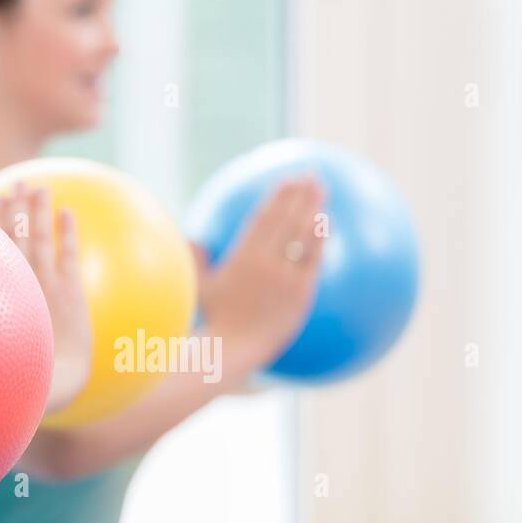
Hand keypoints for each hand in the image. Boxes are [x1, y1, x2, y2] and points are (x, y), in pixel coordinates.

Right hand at [0, 182, 91, 413]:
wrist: (54, 379)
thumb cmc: (18, 371)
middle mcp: (17, 277)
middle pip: (14, 232)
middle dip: (15, 206)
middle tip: (16, 183)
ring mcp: (44, 280)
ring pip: (40, 235)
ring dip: (38, 209)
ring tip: (40, 187)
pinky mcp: (69, 290)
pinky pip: (68, 254)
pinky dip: (69, 231)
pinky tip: (70, 212)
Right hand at [195, 176, 327, 370]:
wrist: (234, 348)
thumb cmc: (212, 318)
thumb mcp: (198, 284)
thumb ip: (196, 258)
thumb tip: (194, 239)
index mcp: (243, 257)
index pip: (265, 218)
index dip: (278, 196)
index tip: (287, 178)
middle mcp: (267, 263)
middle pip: (288, 220)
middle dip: (301, 194)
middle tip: (311, 175)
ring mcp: (286, 278)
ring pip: (304, 237)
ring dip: (315, 210)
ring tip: (323, 191)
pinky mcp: (300, 293)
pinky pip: (313, 261)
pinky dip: (320, 241)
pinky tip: (327, 226)